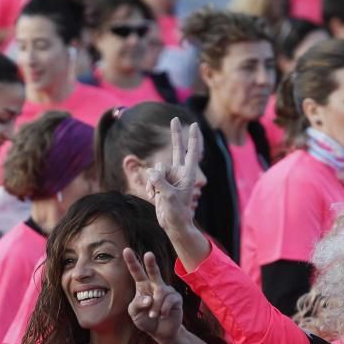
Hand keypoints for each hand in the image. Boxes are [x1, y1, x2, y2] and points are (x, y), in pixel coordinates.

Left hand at [124, 249, 182, 343]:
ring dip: (155, 307)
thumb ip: (137, 305)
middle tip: (148, 254)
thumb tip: (149, 299)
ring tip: (154, 315)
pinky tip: (163, 315)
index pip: (137, 272)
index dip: (132, 261)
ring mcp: (167, 291)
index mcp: (143, 286)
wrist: (161, 332)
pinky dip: (163, 309)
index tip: (126, 250)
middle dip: (151, 263)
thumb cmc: (145, 320)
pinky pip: (169, 301)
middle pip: (153, 271)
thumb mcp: (134, 313)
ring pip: (160, 294)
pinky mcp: (176, 298)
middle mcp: (155, 285)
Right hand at [142, 117, 212, 270]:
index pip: (191, 152)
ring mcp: (169, 177)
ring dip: (153, 181)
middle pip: (177, 149)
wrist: (173, 224)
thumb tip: (151, 173)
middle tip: (175, 119)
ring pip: (157, 168)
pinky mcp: (160, 183)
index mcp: (187, 174)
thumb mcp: (169, 197)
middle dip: (175, 135)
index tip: (194, 125)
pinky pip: (150, 178)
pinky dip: (149, 186)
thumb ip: (160, 183)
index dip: (192, 138)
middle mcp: (179, 173)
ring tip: (155, 194)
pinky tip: (152, 196)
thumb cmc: (177, 212)